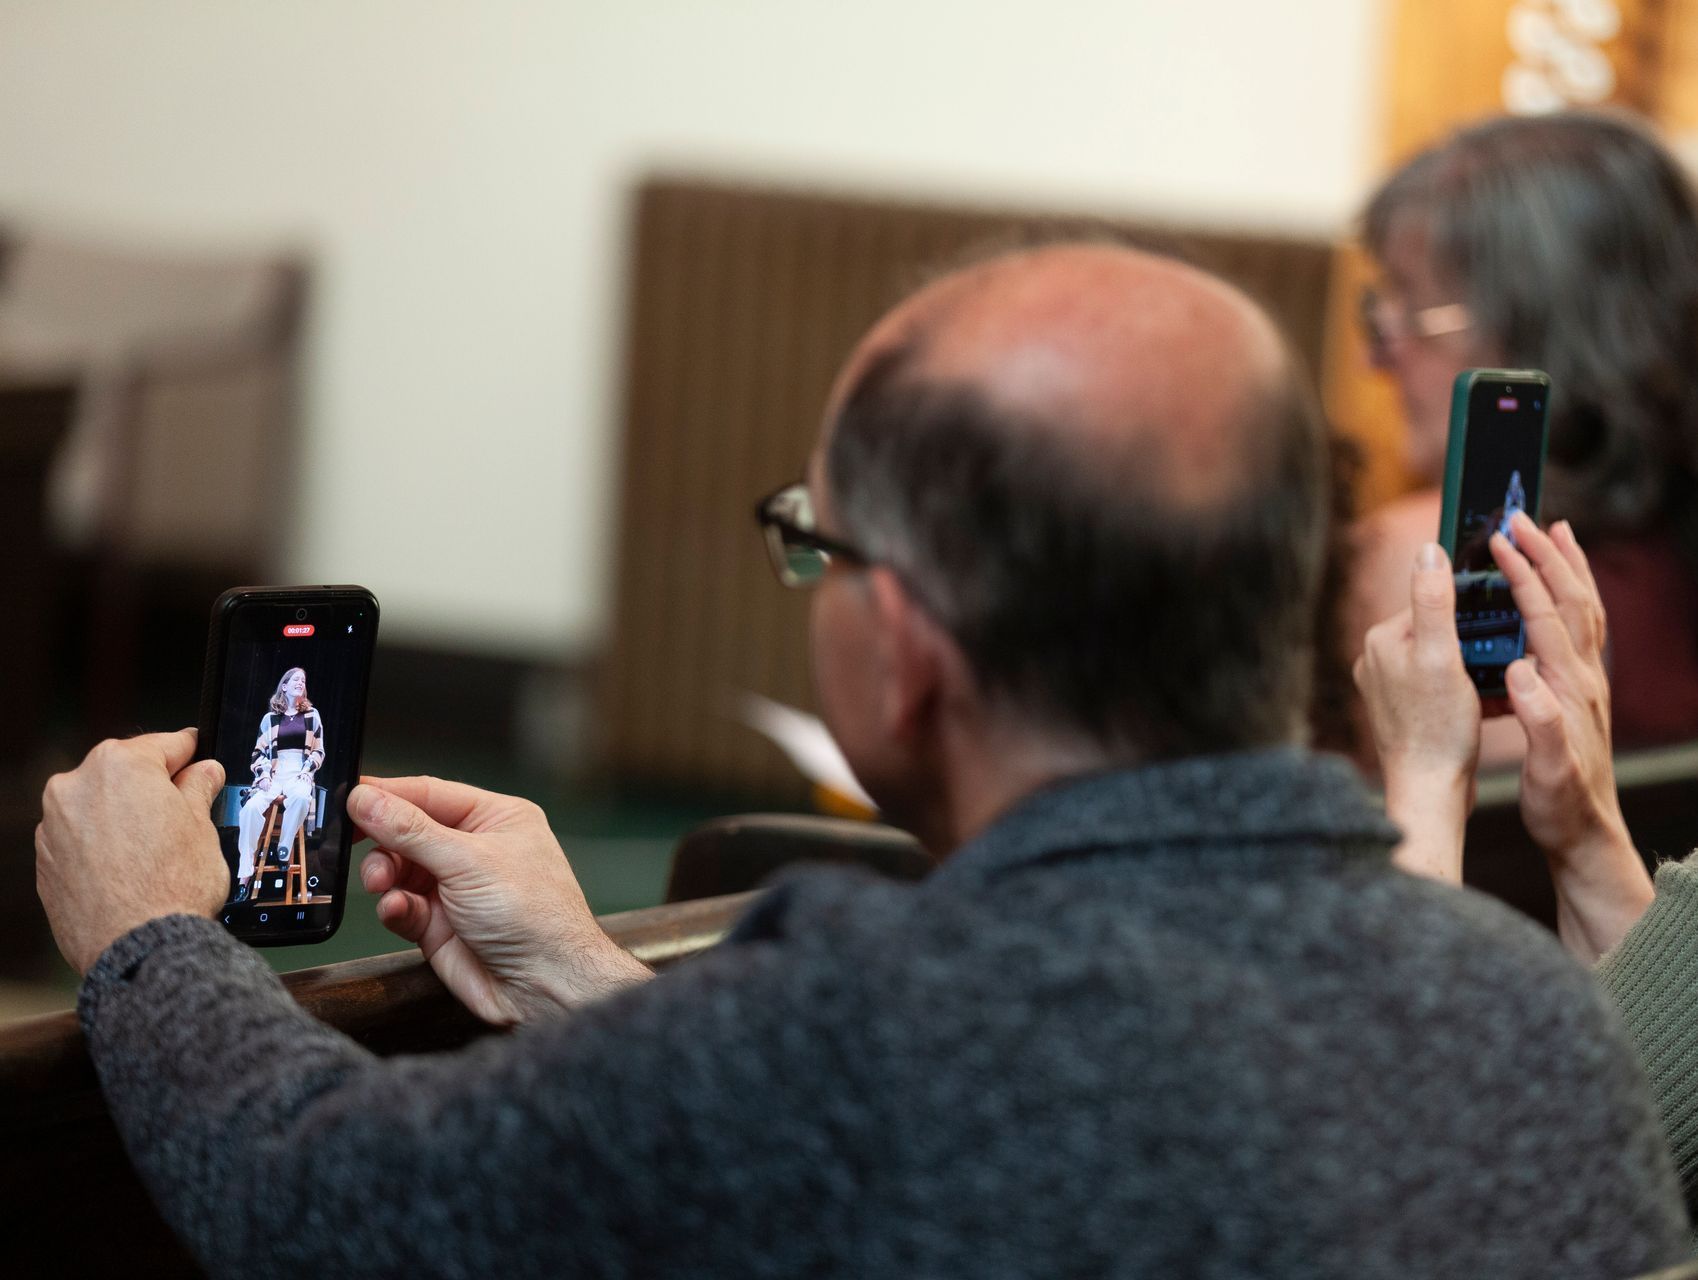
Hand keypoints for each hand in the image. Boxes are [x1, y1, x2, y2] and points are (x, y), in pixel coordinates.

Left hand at [36, 729, 227, 973]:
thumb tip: (203, 773)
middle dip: (152, 788)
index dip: (190, 753)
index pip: (164, 745)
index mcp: (118, 765)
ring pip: (97, 808)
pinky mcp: (45, 864)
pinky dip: (101, 848)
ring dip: (123, 818)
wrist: (138, 946)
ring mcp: (53, 827)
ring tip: (155, 850)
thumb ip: (198, 788)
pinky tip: (129, 871)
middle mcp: (75, 786)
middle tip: (184, 811)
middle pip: (123, 774)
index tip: (200, 759)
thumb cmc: (172, 885)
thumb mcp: (202, 826)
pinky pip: (79, 842)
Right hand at [349, 778, 650, 1025]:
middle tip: (355, 846)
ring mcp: (455, 888)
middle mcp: (475, 849)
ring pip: (398, 869)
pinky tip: (398, 911)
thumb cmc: (534, 917)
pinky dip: (394, 907)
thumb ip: (410, 831)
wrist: (544, 986)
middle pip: (408, 831)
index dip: (387, 794)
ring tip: (383, 886)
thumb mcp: (468, 861)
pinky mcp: (438, 924)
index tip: (347, 796)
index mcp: (495, 818)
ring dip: (384, 876)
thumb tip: (365, 799)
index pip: (430, 794)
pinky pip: (401, 905)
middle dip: (383, 841)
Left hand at [1354, 542, 1479, 882]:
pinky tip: (1492, 704)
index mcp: (1381, 641)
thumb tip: (1430, 549)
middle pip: (1440, 631)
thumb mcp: (1442, 656)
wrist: (1430, 792)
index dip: (1471, 610)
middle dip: (1475, 642)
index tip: (1500, 621)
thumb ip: (1434, 601)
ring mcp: (1390, 690)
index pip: (1432, 604)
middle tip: (1502, 658)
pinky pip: (1444, 688)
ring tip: (1497, 684)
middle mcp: (1377, 662)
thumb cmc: (1437, 728)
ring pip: (1446, 660)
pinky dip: (1470, 692)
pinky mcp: (1406, 714)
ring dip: (1477, 667)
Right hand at [1491, 514, 1649, 960]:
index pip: (1545, 617)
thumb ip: (1537, 719)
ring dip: (1569, 566)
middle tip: (1524, 518)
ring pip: (1584, 608)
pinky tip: (1558, 591)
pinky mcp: (1583, 691)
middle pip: (1572, 600)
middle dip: (1549, 554)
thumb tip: (1519, 671)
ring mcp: (1588, 683)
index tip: (1500, 542)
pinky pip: (1582, 629)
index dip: (1523, 576)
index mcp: (1567, 687)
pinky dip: (1572, 595)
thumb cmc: (1560, 803)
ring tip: (1557, 532)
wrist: (1587, 832)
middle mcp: (1585, 677)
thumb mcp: (1546, 768)